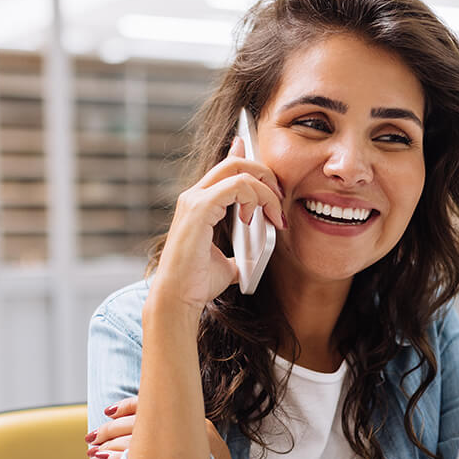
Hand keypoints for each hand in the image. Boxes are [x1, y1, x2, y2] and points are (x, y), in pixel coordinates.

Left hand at [86, 396, 232, 458]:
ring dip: (109, 445)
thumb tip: (144, 435)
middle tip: (91, 436)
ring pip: (135, 439)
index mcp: (195, 422)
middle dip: (110, 429)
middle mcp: (192, 428)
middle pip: (139, 421)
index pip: (154, 405)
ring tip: (93, 451)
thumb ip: (178, 440)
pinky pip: (139, 458)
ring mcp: (186, 447)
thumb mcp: (203, 453)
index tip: (107, 412)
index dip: (126, 407)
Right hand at [152, 135, 285, 310]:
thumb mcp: (227, 265)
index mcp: (199, 204)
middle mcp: (193, 196)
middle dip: (265, 174)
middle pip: (235, 162)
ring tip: (273, 214)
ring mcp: (194, 200)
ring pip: (239, 169)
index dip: (248, 160)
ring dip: (265, 189)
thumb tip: (252, 260)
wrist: (179, 298)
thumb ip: (239, 255)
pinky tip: (251, 220)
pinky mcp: (199, 208)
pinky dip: (254, 198)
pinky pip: (236, 186)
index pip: (225, 168)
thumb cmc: (197, 283)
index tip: (273, 183)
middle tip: (279, 200)